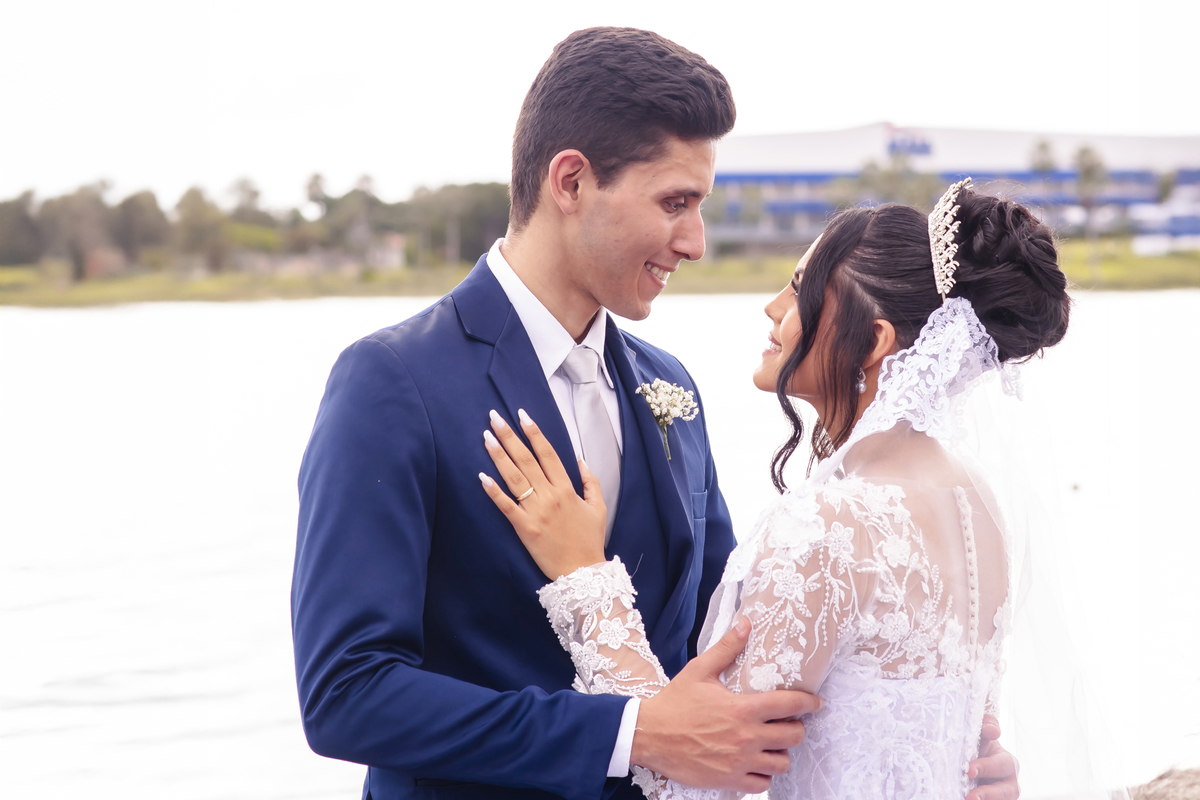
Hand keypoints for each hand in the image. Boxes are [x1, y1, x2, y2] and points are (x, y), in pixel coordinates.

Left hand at [479, 409, 606, 579]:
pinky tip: (482, 476)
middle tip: (494, 417)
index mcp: (567, 489)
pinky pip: (506, 507)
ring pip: (515, 478)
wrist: (584, 573)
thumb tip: (580, 459)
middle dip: (510, 436)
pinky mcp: (525, 529)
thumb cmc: (590, 540)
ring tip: (486, 437)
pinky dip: (494, 491)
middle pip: (527, 459)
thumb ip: (591, 481)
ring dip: (499, 456)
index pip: (548, 453)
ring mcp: (537, 512)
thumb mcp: (599, 507)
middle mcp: (551, 496)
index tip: (522, 415)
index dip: (534, 433)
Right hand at [632, 618, 822, 793]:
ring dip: (781, 753)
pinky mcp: (729, 780)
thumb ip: (727, 648)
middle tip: (788, 723)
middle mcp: (746, 737)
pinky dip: (764, 775)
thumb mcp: (700, 670)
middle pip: (793, 737)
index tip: (816, 703)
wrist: (649, 735)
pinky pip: (762, 784)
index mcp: (743, 709)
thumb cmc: (674, 702)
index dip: (809, 703)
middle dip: (796, 728)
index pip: (790, 705)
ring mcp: (739, 762)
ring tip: (772, 745)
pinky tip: (756, 764)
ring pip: (781, 763)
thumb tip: (746, 624)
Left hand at [966, 714, 1018, 799]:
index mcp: (1008, 762)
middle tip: (970, 797)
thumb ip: (988, 724)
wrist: (974, 756)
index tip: (970, 771)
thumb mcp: (983, 731)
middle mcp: (1009, 782)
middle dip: (987, 794)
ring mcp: (1002, 795)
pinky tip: (963, 798)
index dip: (986, 768)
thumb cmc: (979, 742)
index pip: (1001, 765)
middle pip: (1004, 791)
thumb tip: (992, 731)